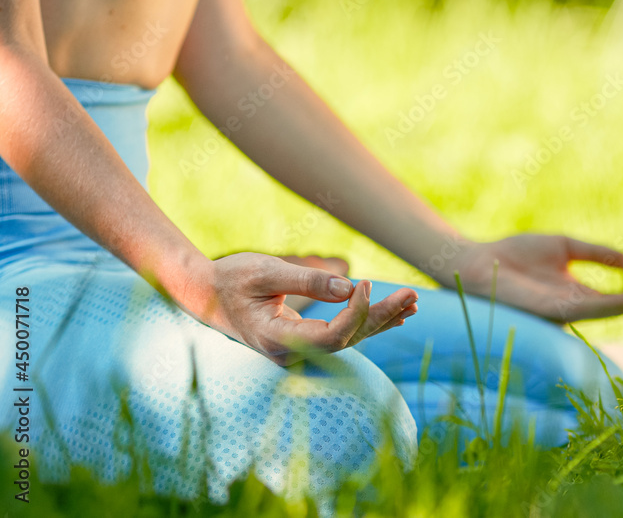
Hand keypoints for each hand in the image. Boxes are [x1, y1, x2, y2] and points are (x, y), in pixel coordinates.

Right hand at [183, 252, 417, 364]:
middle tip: (413, 295)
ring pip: (350, 338)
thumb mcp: (265, 272)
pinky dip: (369, 321)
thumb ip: (306, 281)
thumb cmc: (231, 279)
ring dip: (382, 319)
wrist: (206, 295)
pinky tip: (397, 316)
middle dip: (381, 316)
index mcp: (277, 339)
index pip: (331, 337)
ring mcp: (299, 350)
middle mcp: (291, 353)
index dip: (356, 314)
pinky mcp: (306, 341)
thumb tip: (350, 288)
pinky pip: (344, 334)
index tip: (364, 283)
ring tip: (414, 302)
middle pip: (348, 340)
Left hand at [440, 234, 622, 321]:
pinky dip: (610, 304)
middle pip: (615, 306)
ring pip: (604, 310)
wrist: (480, 263)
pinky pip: (587, 308)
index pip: (615, 294)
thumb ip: (597, 252)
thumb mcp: (564, 246)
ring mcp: (564, 310)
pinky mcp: (552, 311)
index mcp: (576, 292)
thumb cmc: (515, 254)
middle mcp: (573, 305)